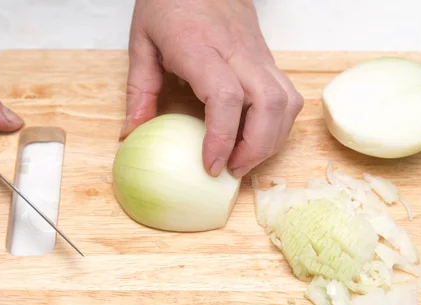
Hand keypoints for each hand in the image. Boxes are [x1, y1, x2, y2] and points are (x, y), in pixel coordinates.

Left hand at [122, 0, 303, 178]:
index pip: (226, 96)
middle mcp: (238, 53)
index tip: (211, 165)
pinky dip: (279, 124)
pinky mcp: (269, 60)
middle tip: (231, 171)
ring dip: (271, 140)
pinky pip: (288, 96)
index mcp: (201, 48)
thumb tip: (132, 134)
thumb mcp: (142, 41)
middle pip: (268, 105)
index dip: (222, 137)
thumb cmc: (170, 3)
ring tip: (244, 159)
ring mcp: (259, 56)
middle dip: (256, 148)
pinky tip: (257, 137)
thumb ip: (140, 90)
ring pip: (286, 102)